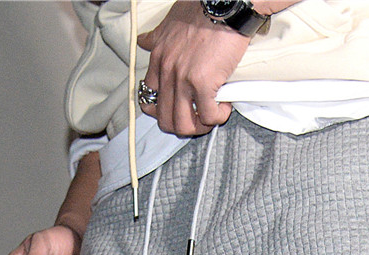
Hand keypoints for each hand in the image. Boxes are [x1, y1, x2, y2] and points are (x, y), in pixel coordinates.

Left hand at [137, 2, 248, 137]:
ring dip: (198, 127)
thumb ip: (156, 36)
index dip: (162, 110)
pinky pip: (207, 116)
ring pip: (183, 125)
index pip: (149, 98)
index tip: (177, 108)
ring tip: (210, 117)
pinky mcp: (203, 84)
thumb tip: (144, 40)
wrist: (222, 6)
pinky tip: (224, 107)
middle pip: (165, 119)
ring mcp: (183, 80)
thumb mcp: (170, 22)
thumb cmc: (200, 10)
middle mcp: (167, 72)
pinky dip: (217, 117)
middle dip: (181, 125)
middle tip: (196, 119)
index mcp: (158, 59)